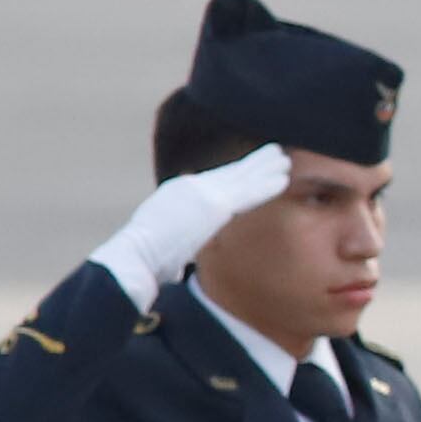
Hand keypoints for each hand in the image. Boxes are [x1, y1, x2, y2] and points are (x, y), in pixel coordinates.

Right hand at [90, 143, 292, 308]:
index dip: (235, 174)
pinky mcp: (214, 204)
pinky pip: (248, 192)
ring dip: (264, 167)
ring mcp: (202, 193)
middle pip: (229, 173)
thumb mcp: (162, 248)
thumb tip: (175, 268)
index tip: (252, 168)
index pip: (213, 181)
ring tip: (284, 157)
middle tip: (275, 153)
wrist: (137, 255)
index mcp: (177, 195)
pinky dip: (266, 185)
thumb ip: (175, 248)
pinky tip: (283, 178)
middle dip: (253, 163)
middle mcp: (190, 188)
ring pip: (241, 177)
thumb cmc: (144, 262)